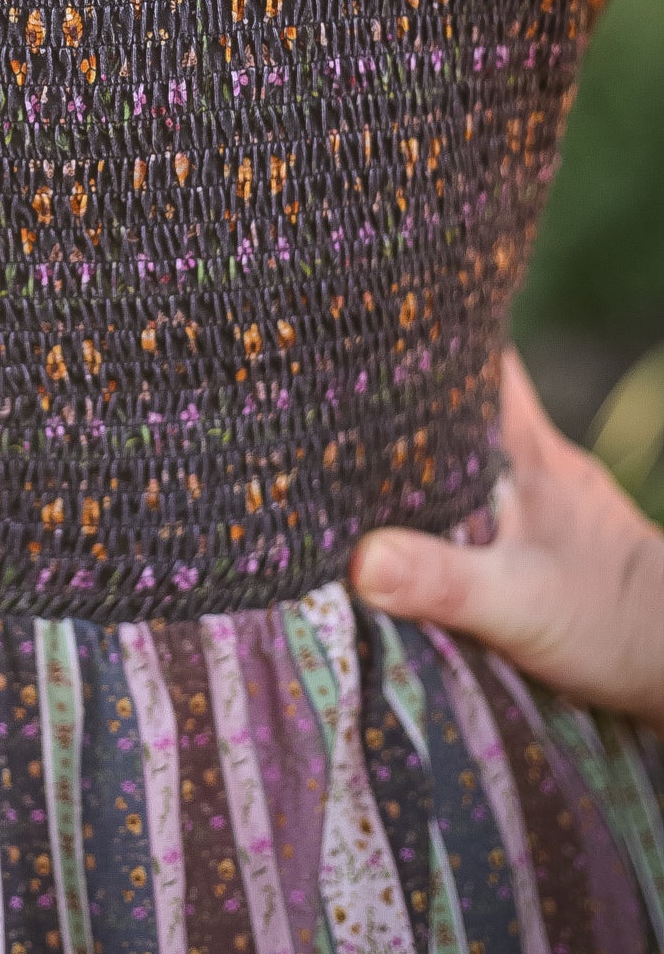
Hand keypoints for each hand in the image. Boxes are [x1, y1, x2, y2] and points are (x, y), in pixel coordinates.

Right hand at [351, 344, 663, 731]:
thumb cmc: (613, 622)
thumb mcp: (516, 601)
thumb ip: (440, 580)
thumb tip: (359, 561)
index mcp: (532, 451)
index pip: (484, 364)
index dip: (434, 341)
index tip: (375, 332)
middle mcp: (541, 463)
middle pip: (468, 408)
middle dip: (411, 404)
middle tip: (339, 404)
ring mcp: (551, 500)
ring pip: (477, 457)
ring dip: (430, 459)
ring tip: (356, 462)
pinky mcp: (552, 539)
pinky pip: (489, 500)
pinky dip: (453, 503)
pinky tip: (419, 528)